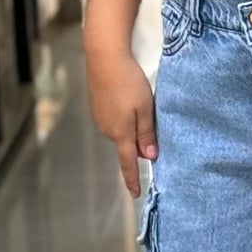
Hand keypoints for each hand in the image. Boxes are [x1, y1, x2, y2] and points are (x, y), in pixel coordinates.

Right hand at [90, 48, 157, 196]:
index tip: (136, 194)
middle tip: (154, 133)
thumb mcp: (145, 108)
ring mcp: (100, 117)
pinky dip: (124, 117)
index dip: (133, 179)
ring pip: (121, 131)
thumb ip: (147, 133)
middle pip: (127, 146)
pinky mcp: (97, 106)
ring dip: (132, 128)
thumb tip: (149, 156)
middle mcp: (107, 129)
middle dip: (139, 145)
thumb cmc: (129, 82)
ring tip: (142, 109)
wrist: (104, 57)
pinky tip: (129, 101)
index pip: (128, 163)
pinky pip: (114, 120)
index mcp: (121, 133)